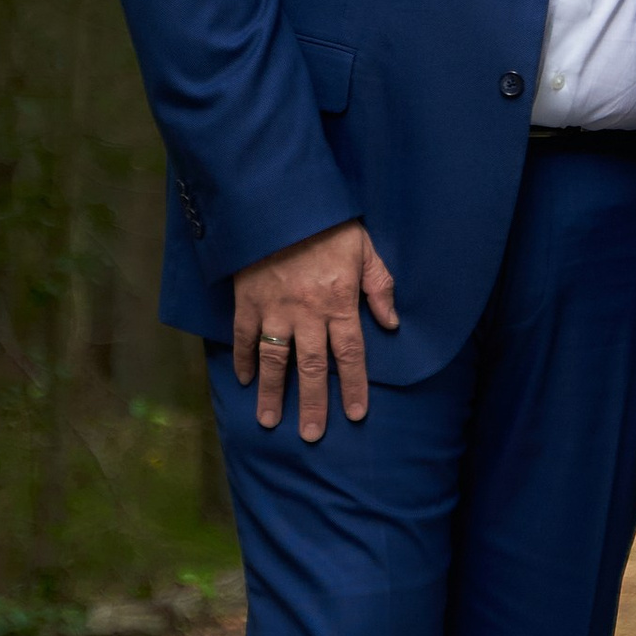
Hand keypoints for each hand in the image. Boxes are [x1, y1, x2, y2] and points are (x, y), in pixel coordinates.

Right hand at [231, 219, 398, 440]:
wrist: (280, 200)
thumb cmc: (328, 223)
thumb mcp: (365, 248)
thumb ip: (380, 286)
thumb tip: (392, 323)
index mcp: (338, 303)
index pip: (350, 355)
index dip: (353, 386)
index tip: (355, 414)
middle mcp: (307, 314)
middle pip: (311, 368)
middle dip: (313, 404)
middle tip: (312, 435)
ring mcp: (274, 309)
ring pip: (274, 360)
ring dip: (272, 393)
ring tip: (269, 421)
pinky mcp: (248, 300)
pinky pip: (244, 336)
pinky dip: (242, 358)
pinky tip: (243, 379)